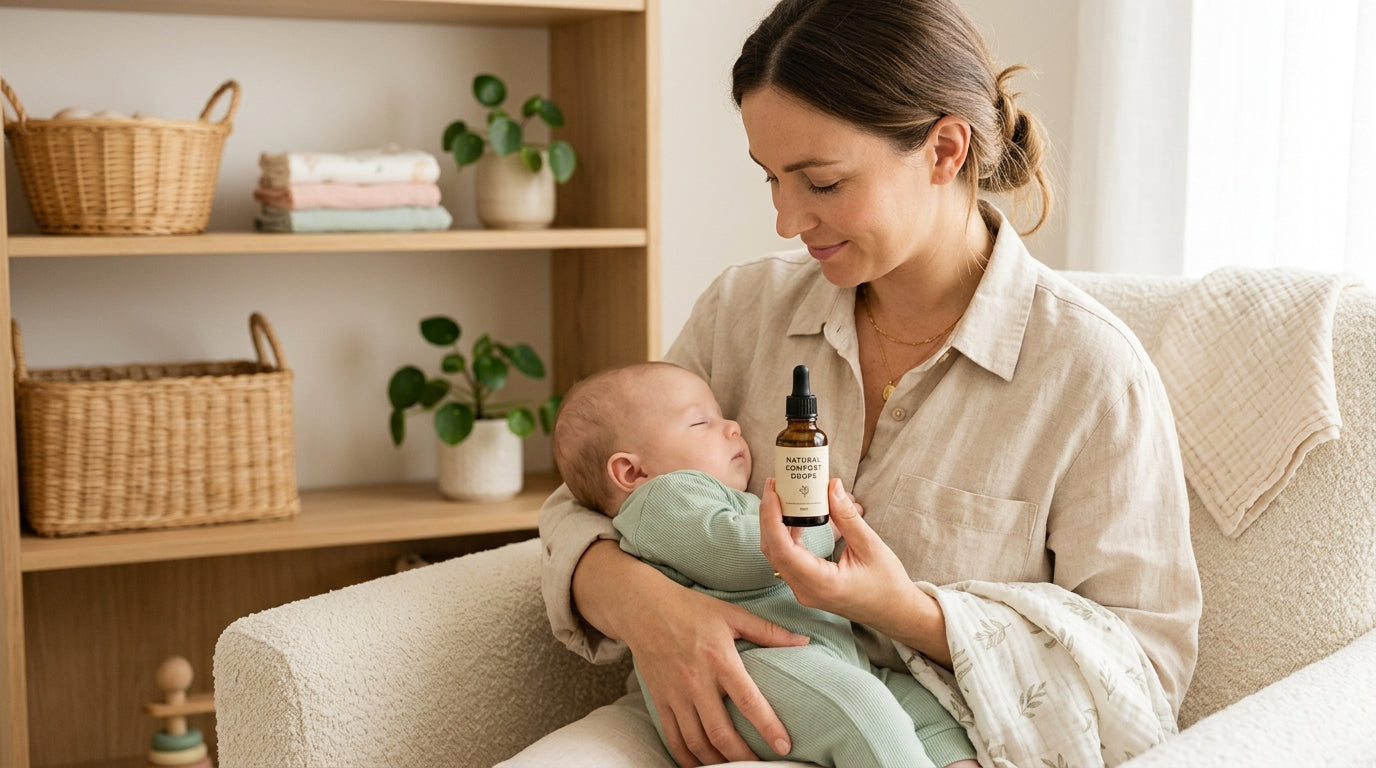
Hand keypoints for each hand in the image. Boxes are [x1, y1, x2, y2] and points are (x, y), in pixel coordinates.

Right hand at [616, 564, 808, 765]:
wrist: (642, 608)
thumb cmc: (691, 608)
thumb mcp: (731, 614)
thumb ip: (768, 631)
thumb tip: (803, 641)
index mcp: (719, 659)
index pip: (747, 700)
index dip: (767, 726)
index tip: (783, 746)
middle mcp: (696, 682)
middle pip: (720, 732)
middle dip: (743, 756)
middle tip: (761, 766)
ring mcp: (675, 694)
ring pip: (696, 741)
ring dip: (716, 762)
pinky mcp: (660, 700)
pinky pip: (673, 737)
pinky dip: (686, 757)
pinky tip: (700, 765)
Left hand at [759, 478, 949, 663]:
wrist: (895, 612)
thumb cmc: (887, 584)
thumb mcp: (870, 546)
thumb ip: (847, 517)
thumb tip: (831, 486)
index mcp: (821, 583)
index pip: (782, 548)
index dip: (772, 517)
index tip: (773, 491)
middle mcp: (805, 590)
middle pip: (773, 550)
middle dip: (769, 515)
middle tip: (774, 485)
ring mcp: (804, 591)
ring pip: (777, 555)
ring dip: (775, 525)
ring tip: (782, 496)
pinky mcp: (807, 586)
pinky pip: (787, 560)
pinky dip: (786, 537)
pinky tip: (796, 518)